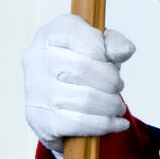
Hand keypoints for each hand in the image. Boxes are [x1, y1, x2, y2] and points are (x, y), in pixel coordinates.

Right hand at [22, 13, 135, 158]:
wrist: (57, 96)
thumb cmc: (82, 63)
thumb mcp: (99, 46)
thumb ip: (113, 43)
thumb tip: (125, 51)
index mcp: (51, 33)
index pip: (77, 35)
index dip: (102, 50)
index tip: (112, 61)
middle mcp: (36, 58)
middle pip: (82, 68)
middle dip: (110, 81)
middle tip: (118, 87)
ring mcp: (34, 89)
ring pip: (84, 99)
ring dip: (111, 105)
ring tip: (118, 106)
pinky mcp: (38, 118)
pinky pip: (78, 124)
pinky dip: (105, 125)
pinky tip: (118, 124)